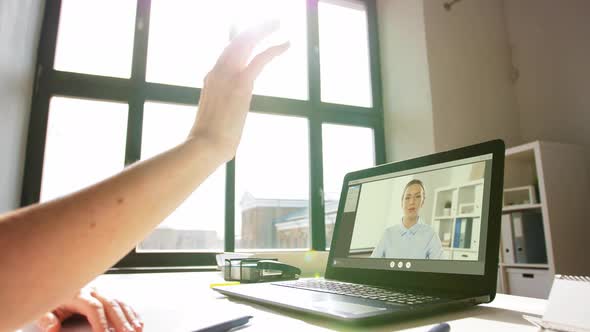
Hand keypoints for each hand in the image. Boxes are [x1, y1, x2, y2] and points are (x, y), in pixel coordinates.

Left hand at [36, 286, 142, 331]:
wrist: (50, 279)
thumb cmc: (49, 298)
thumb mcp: (42, 308)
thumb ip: (46, 319)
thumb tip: (52, 328)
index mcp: (77, 294)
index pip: (94, 308)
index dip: (101, 323)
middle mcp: (91, 290)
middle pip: (112, 304)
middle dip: (121, 322)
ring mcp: (100, 291)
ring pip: (120, 302)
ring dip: (130, 318)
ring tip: (136, 331)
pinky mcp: (105, 294)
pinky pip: (122, 302)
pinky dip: (131, 313)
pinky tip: (137, 324)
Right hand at [188, 20, 289, 160]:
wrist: (205, 145)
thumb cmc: (209, 140)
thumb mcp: (214, 119)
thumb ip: (222, 110)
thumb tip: (227, 122)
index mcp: (211, 78)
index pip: (227, 52)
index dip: (241, 40)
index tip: (252, 34)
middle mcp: (218, 71)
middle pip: (236, 40)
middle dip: (254, 28)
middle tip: (270, 21)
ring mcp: (228, 75)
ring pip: (246, 42)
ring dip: (262, 29)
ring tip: (277, 21)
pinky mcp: (241, 84)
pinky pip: (260, 58)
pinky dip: (274, 48)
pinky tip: (287, 43)